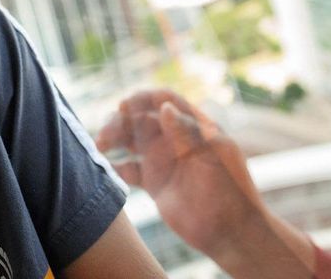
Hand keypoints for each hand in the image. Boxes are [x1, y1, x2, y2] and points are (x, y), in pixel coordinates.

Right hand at [97, 89, 314, 277]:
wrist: (230, 231)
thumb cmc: (230, 189)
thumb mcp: (212, 155)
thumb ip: (186, 131)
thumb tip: (163, 107)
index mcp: (193, 125)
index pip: (164, 100)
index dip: (143, 98)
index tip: (124, 106)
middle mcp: (175, 138)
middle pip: (142, 118)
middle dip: (122, 120)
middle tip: (106, 133)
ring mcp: (163, 160)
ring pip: (132, 141)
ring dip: (114, 138)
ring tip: (100, 145)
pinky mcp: (154, 183)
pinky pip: (130, 169)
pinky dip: (116, 166)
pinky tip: (106, 167)